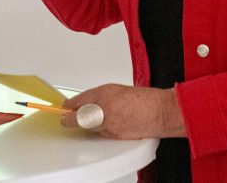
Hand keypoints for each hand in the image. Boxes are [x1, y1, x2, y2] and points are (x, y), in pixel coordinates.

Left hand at [60, 84, 185, 139]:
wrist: (161, 111)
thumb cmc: (147, 99)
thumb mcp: (121, 90)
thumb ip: (105, 96)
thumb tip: (92, 103)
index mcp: (106, 93)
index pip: (82, 99)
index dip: (72, 103)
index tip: (65, 105)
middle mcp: (105, 108)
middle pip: (80, 116)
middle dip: (70, 118)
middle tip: (65, 118)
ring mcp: (109, 123)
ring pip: (90, 126)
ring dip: (87, 124)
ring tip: (88, 121)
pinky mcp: (115, 135)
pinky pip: (102, 134)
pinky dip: (101, 131)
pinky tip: (104, 126)